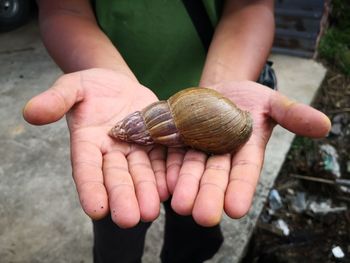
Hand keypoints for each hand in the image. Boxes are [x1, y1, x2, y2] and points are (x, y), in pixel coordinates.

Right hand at [23, 68, 168, 227]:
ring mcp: (134, 150)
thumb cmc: (93, 86)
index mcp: (87, 143)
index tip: (95, 209)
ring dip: (146, 193)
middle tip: (129, 219)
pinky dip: (165, 174)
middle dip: (122, 197)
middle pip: (116, 178)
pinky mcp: (155, 144)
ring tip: (151, 211)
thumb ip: (56, 99)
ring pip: (140, 174)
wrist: (120, 85)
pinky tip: (170, 188)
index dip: (90, 188)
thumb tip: (30, 112)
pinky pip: (161, 160)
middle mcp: (111, 153)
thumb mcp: (73, 86)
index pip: (86, 168)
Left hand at [166, 81, 330, 225]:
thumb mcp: (271, 102)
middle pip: (215, 177)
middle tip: (203, 216)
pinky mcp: (179, 141)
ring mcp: (198, 149)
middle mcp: (220, 156)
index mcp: (245, 151)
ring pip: (192, 170)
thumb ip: (292, 114)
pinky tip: (165, 182)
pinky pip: (173, 155)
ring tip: (180, 205)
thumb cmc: (249, 98)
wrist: (219, 90)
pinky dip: (170, 169)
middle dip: (210, 196)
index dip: (240, 189)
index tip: (235, 208)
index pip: (245, 172)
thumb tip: (324, 125)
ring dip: (186, 187)